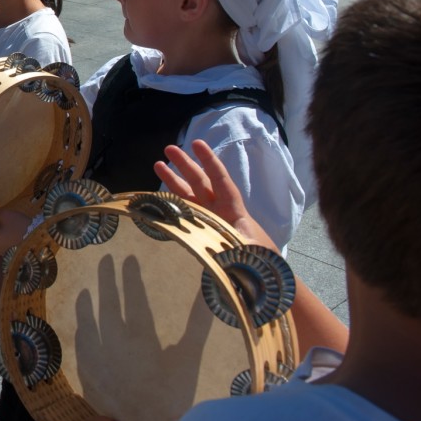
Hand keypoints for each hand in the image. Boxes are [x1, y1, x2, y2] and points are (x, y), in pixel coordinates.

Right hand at [155, 140, 276, 250]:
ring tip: (158, 164)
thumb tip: (218, 244)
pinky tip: (158, 199)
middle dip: (186, 164)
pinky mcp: (200, 234)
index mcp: (233, 211)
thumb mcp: (252, 250)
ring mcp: (208, 222)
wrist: (262, 276)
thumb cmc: (261, 261)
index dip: (209, 161)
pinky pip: (184, 215)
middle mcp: (219, 212)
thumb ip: (235, 245)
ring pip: (188, 196)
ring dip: (174, 180)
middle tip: (169, 148)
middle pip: (201, 182)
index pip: (220, 181)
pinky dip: (171, 205)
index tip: (197, 143)